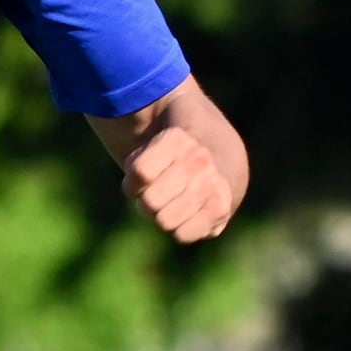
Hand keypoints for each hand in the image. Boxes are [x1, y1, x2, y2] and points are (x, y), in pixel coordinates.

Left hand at [123, 127, 239, 242]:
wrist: (221, 159)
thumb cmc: (171, 151)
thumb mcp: (147, 131)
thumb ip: (133, 116)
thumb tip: (129, 131)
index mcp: (175, 138)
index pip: (140, 174)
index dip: (133, 182)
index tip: (144, 175)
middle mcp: (198, 160)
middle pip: (150, 202)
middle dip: (147, 200)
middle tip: (161, 190)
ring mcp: (212, 184)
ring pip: (164, 221)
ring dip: (162, 216)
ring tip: (175, 201)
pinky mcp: (220, 210)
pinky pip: (183, 235)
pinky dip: (179, 230)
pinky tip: (188, 215)